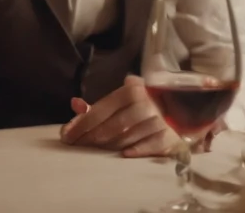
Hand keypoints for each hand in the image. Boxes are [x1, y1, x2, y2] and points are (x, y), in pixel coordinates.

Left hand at [59, 76, 180, 156]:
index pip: (101, 109)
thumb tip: (74, 104)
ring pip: (127, 136)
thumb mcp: (118, 105)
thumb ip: (96, 107)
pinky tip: (124, 155)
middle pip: (113, 124)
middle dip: (91, 137)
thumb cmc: (139, 112)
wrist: (178, 117)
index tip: (66, 136)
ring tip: (95, 152)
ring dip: (109, 146)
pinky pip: (149, 145)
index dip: (81, 123)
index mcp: (130, 90)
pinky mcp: (169, 135)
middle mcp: (145, 101)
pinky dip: (136, 150)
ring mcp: (158, 119)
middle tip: (77, 146)